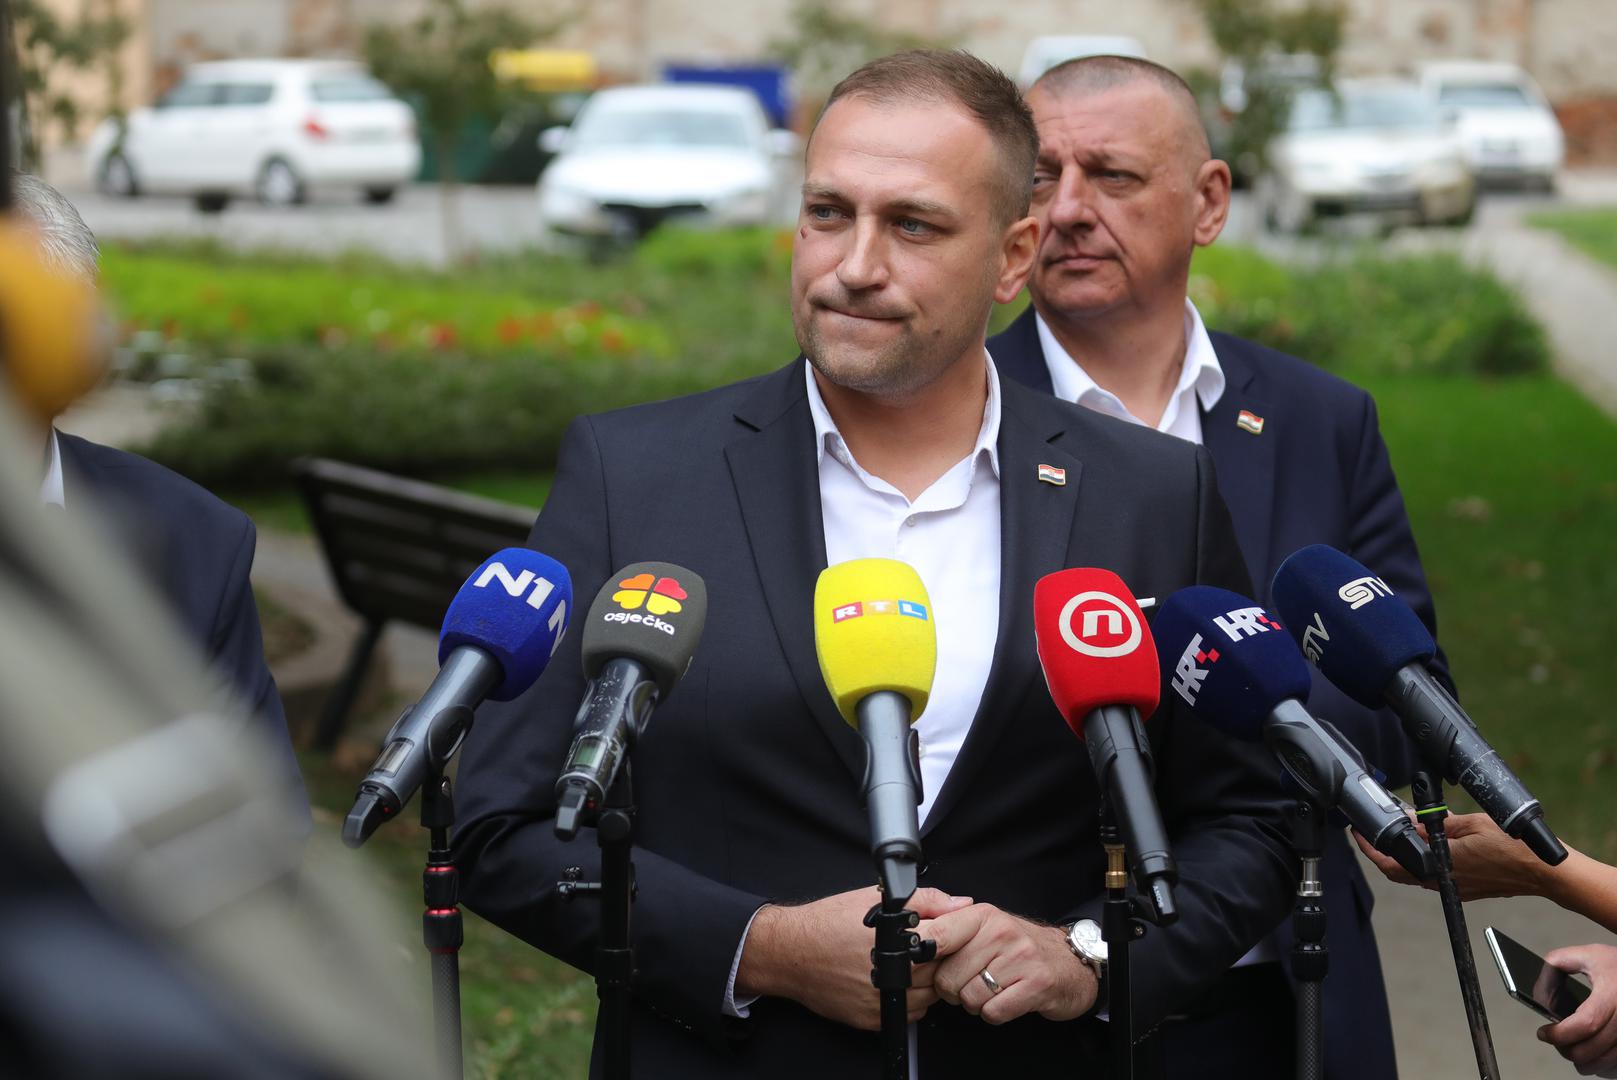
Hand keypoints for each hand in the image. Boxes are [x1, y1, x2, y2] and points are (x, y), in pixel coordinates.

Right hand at [735, 885, 970, 1031]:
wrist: (792, 952)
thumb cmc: (829, 922)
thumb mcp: (876, 898)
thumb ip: (926, 900)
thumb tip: (961, 904)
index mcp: (901, 941)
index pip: (950, 945)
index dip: (949, 938)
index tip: (939, 933)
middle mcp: (895, 975)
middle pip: (941, 972)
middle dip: (936, 959)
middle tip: (917, 947)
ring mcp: (885, 1001)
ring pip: (928, 997)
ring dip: (925, 983)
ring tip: (903, 963)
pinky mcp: (874, 1019)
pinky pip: (909, 1014)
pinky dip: (908, 1000)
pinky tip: (892, 980)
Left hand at [920, 904, 1095, 1024]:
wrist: (1068, 962)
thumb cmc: (1018, 948)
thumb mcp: (984, 928)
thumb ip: (949, 931)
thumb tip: (911, 938)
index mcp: (982, 915)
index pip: (937, 935)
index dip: (919, 958)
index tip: (914, 967)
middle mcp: (1000, 932)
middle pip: (948, 977)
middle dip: (951, 989)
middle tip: (969, 981)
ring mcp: (1021, 958)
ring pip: (969, 998)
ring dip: (974, 1003)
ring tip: (990, 988)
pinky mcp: (1036, 985)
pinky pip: (993, 1012)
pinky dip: (993, 1012)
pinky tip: (1004, 998)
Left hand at [1353, 812, 1550, 900]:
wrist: (1543, 873)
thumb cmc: (1513, 847)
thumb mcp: (1471, 824)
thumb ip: (1438, 824)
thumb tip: (1412, 820)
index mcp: (1440, 866)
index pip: (1392, 863)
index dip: (1370, 849)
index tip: (1358, 833)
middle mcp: (1443, 882)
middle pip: (1398, 872)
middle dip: (1382, 852)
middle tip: (1373, 833)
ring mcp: (1454, 889)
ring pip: (1415, 875)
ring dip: (1403, 857)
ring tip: (1402, 832)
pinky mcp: (1465, 890)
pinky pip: (1433, 876)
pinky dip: (1423, 861)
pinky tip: (1429, 844)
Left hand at [1537, 944, 1616, 1076]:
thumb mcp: (1591, 955)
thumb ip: (1558, 963)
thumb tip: (1539, 994)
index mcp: (1614, 994)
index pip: (1586, 1023)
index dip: (1560, 1033)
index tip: (1544, 1033)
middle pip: (1594, 1049)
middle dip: (1567, 1050)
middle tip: (1555, 1042)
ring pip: (1607, 1063)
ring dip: (1585, 1062)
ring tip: (1571, 1050)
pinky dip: (1604, 1066)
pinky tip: (1593, 1055)